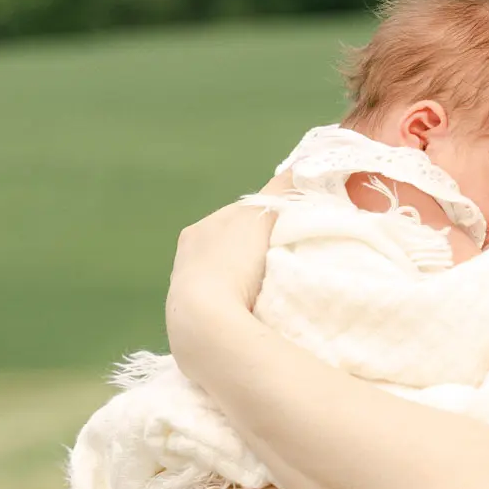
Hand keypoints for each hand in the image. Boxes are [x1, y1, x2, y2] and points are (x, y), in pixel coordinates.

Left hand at [165, 193, 278, 357]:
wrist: (205, 321)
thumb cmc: (234, 261)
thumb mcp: (264, 214)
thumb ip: (283, 190)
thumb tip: (303, 166)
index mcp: (198, 229)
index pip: (238, 218)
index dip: (266, 221)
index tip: (290, 231)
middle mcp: (187, 257)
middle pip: (232, 248)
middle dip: (255, 252)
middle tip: (287, 262)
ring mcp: (186, 292)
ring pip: (227, 278)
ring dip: (245, 281)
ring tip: (272, 291)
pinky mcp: (190, 322)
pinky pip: (223, 305)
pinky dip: (239, 305)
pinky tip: (255, 312)